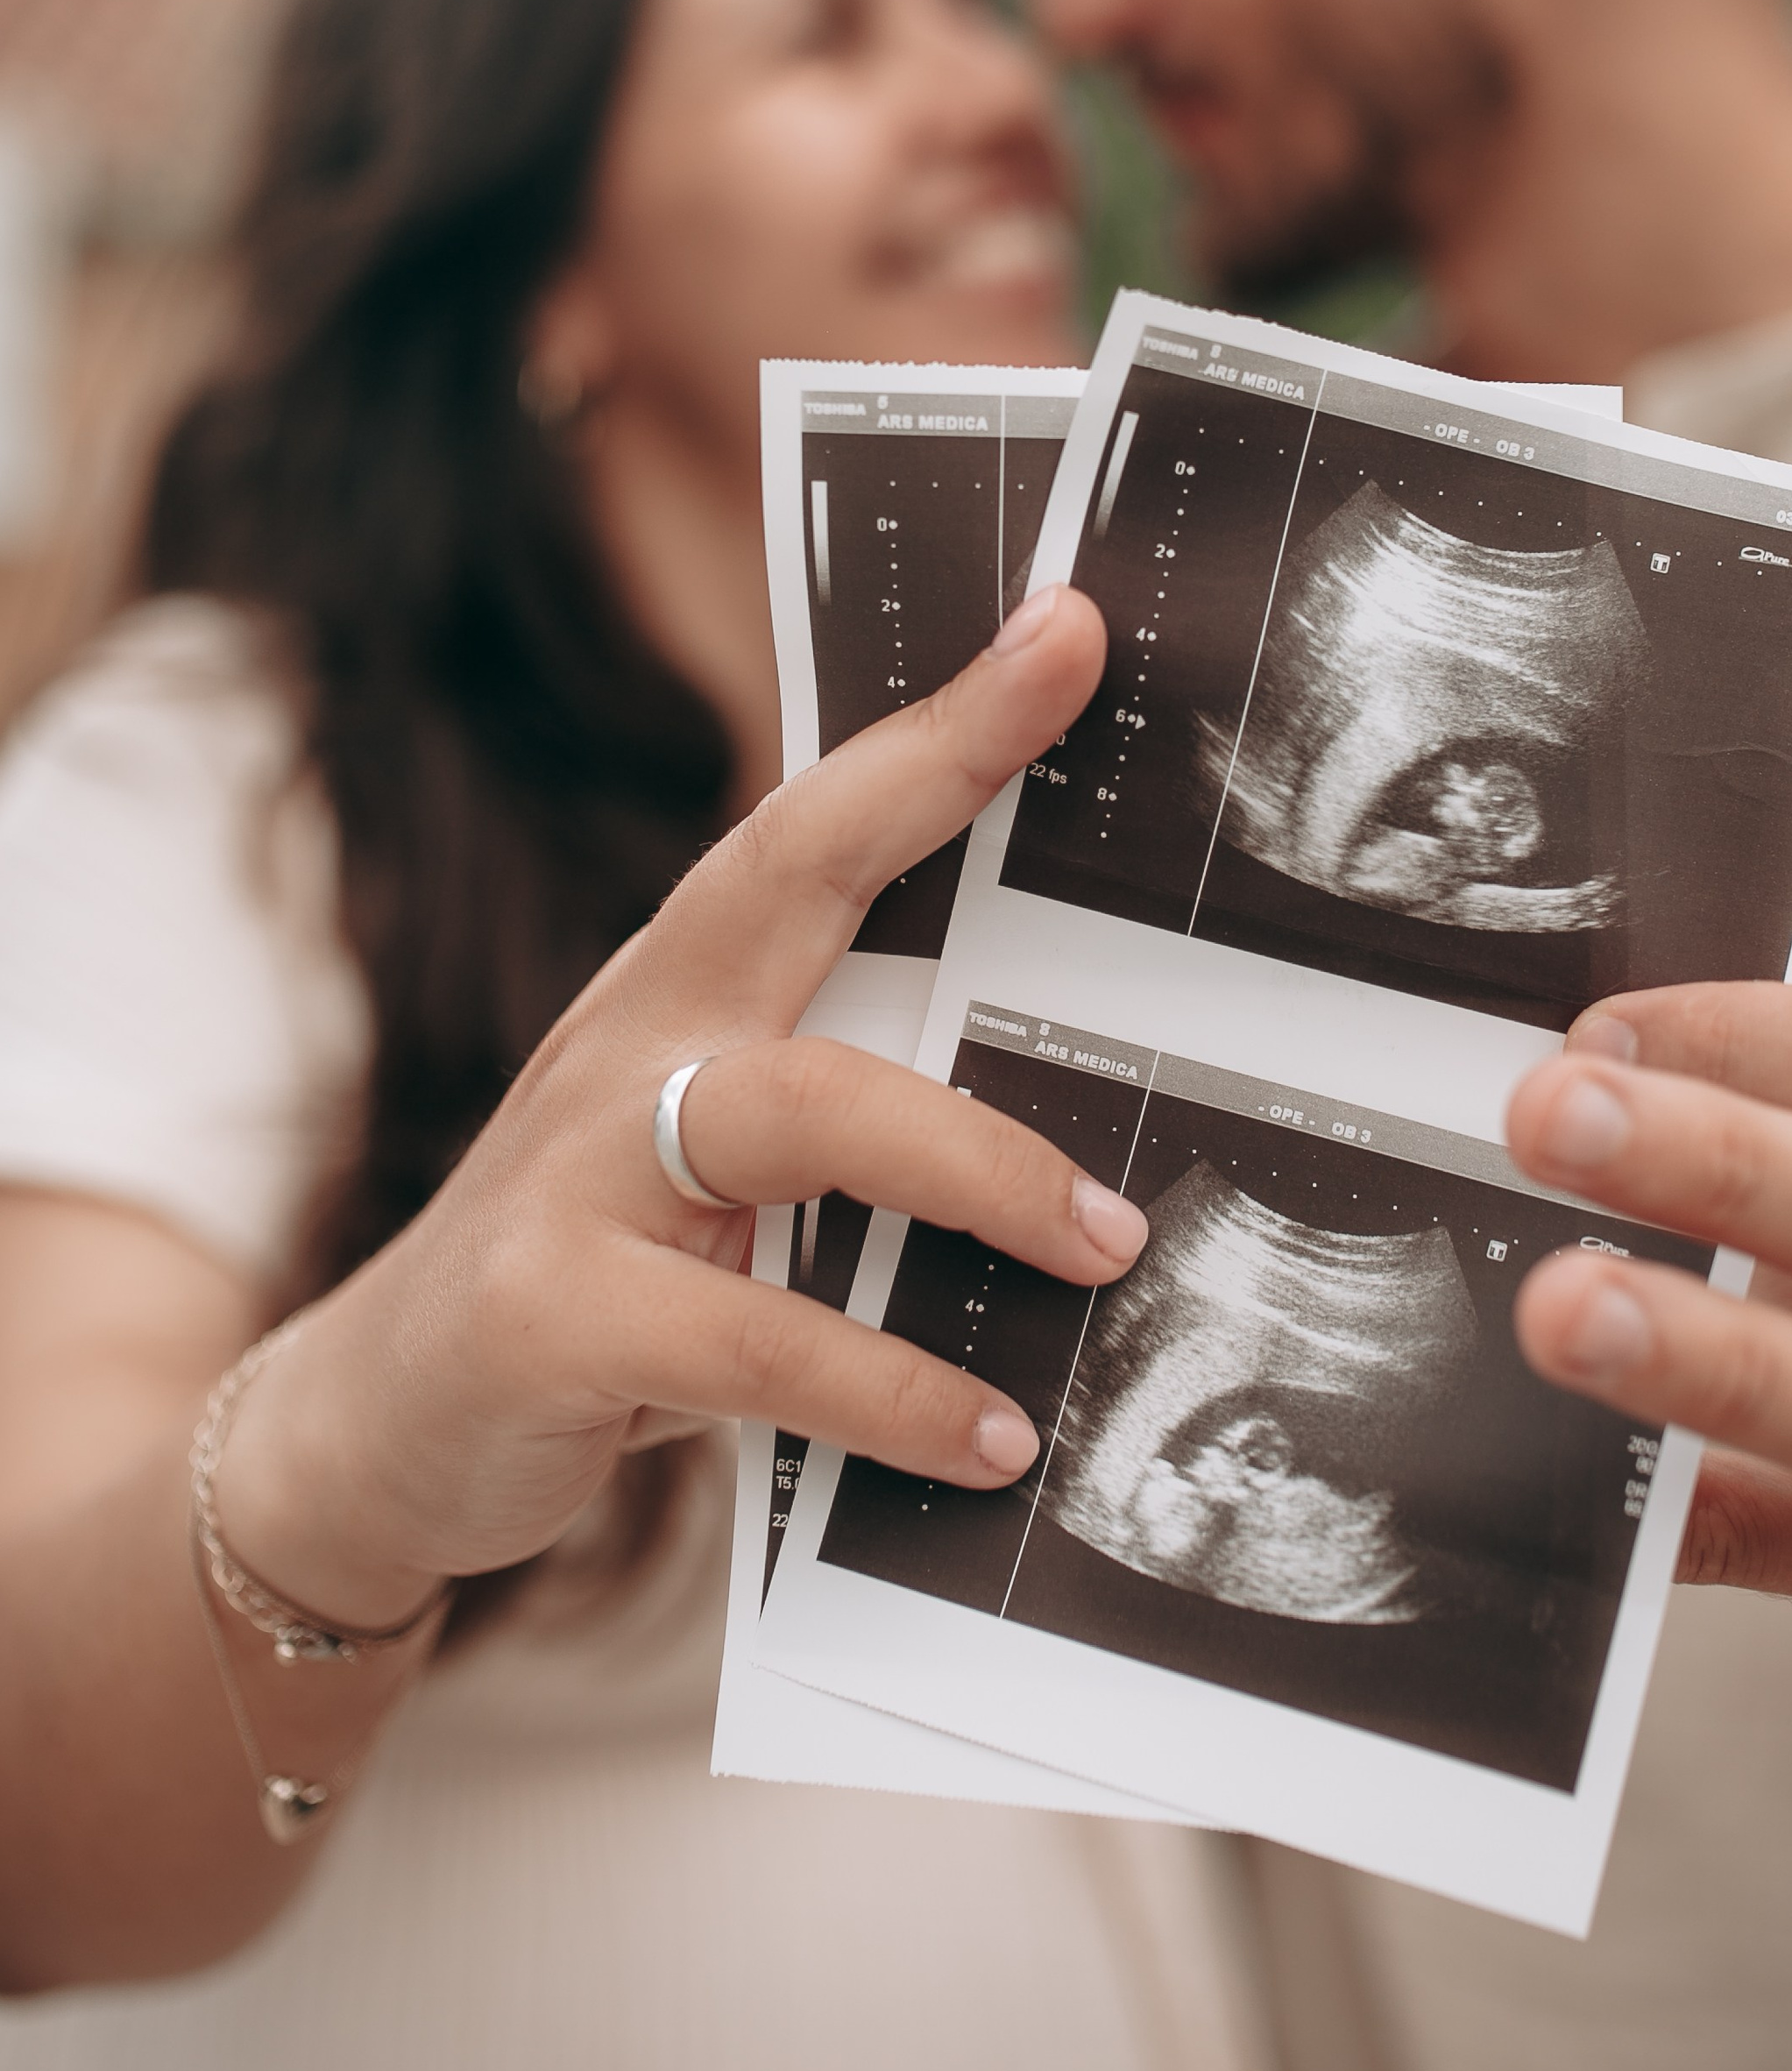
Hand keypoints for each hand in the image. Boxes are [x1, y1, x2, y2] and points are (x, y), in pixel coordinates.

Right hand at [218, 586, 1141, 1628]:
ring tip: (1111, 1245)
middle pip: (790, 892)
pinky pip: (751, 1342)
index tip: (1068, 629)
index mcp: (681, 990)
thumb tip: (1085, 1105)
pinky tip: (990, 1441)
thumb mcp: (713, 1170)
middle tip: (1136, 867)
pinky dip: (888, 1390)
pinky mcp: (546, 1317)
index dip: (944, 727)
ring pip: (799, 1110)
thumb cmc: (600, 1277)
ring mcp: (574, 1172)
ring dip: (981, 1174)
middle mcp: (626, 1045)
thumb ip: (853, 1117)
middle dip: (956, 845)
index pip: (818, 822)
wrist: (375, 1434)